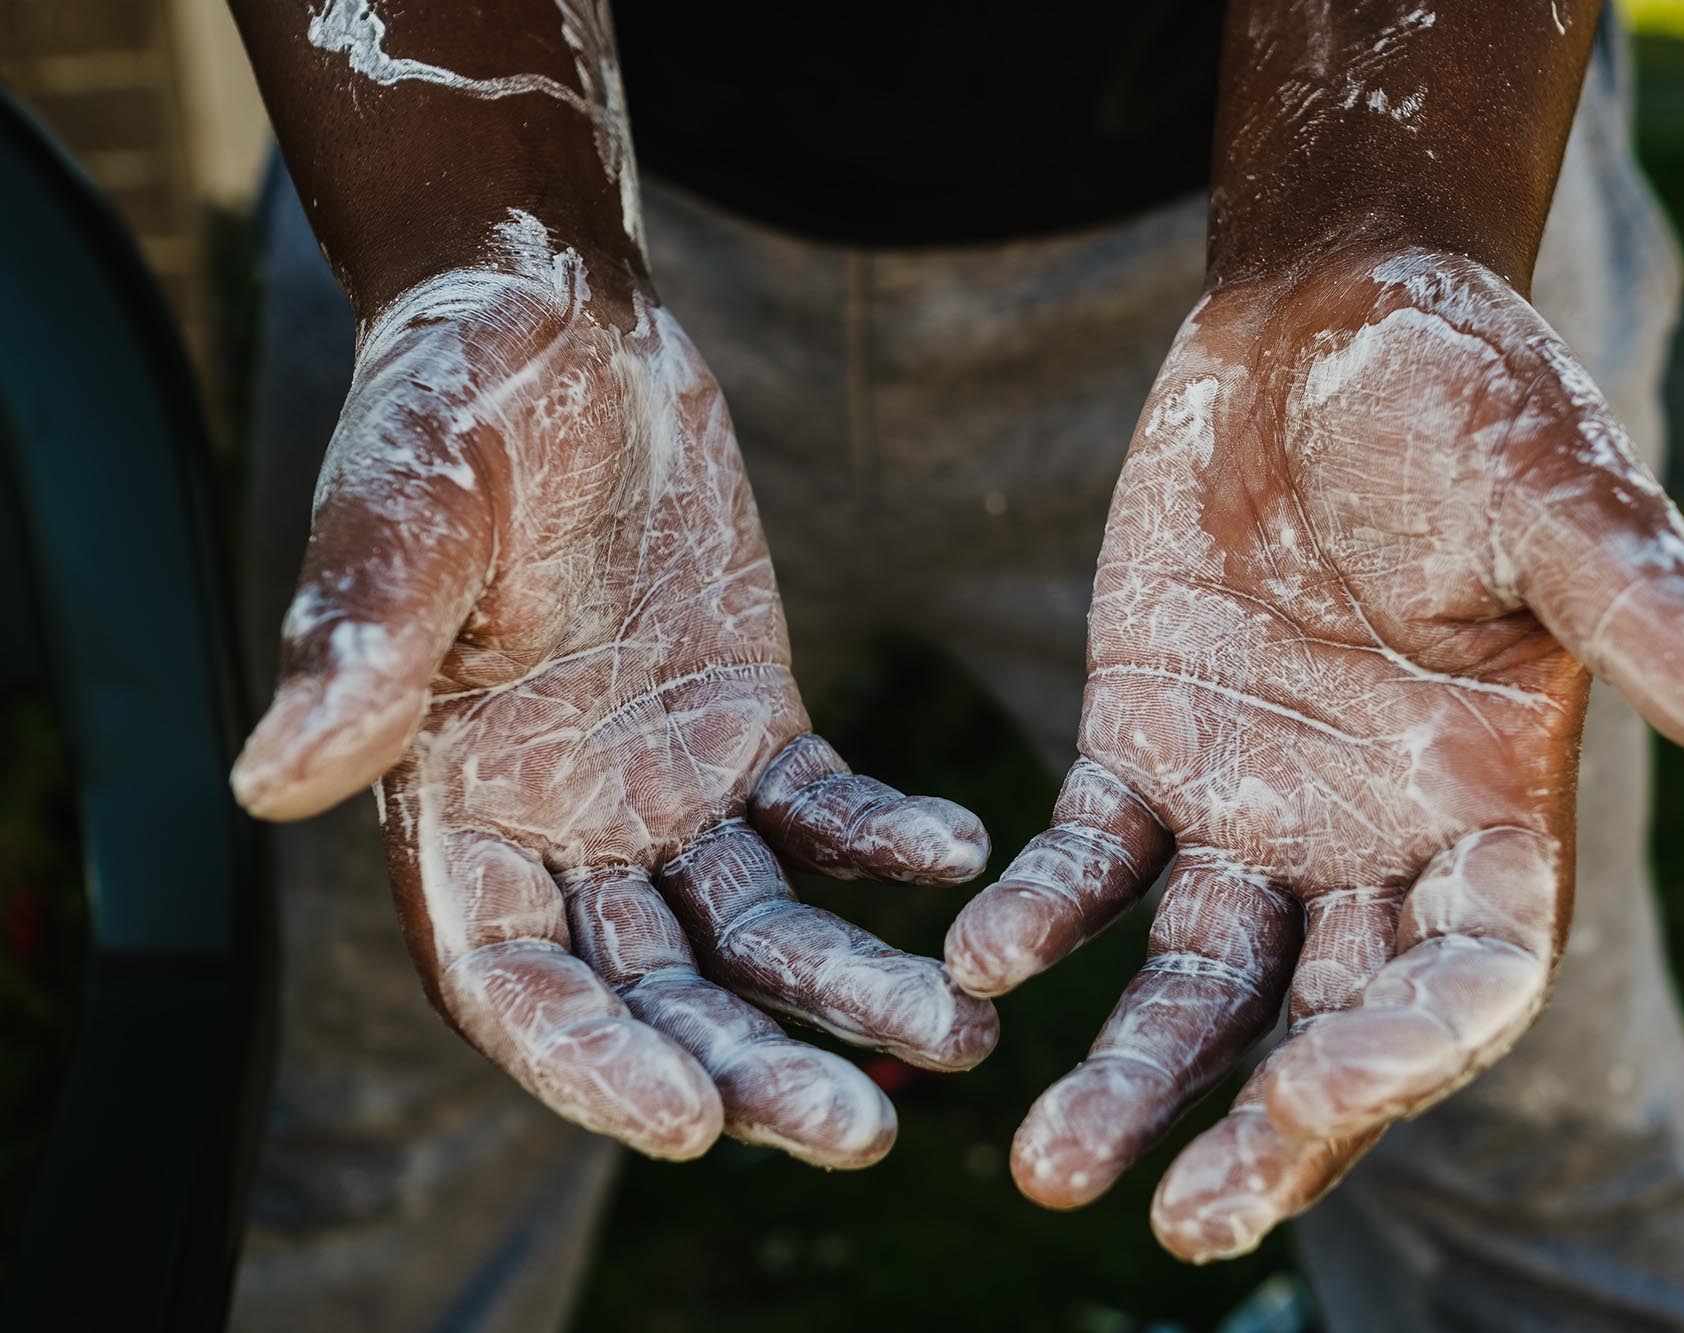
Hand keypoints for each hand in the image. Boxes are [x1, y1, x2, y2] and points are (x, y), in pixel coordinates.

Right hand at [233, 214, 997, 1166]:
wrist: (556, 326)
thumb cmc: (451, 409)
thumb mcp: (403, 516)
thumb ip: (359, 646)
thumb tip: (269, 779)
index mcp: (456, 813)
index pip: (517, 984)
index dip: (591, 1065)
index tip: (689, 1125)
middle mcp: (561, 830)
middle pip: (658, 990)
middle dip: (752, 1067)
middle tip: (862, 1129)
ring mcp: (663, 790)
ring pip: (758, 929)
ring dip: (847, 984)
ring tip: (956, 1035)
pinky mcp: (752, 730)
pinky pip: (829, 816)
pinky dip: (887, 841)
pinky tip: (963, 849)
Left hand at [946, 245, 1683, 1258]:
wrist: (1322, 313)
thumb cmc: (1463, 389)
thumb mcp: (1554, 496)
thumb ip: (1655, 618)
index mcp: (1494, 809)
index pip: (1465, 984)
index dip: (1399, 1058)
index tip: (1305, 1103)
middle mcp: (1375, 840)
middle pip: (1321, 1024)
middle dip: (1253, 1129)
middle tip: (1176, 1227)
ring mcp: (1254, 808)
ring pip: (1192, 977)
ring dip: (1127, 1072)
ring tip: (1047, 1167)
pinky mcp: (1146, 750)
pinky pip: (1088, 864)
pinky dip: (1040, 915)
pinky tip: (981, 960)